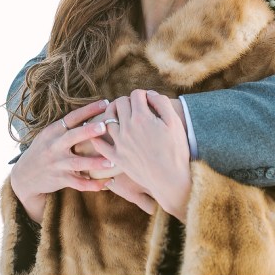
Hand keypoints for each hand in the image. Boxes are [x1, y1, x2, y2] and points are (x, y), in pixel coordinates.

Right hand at [10, 100, 116, 222]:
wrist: (25, 175)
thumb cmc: (43, 151)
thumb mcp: (49, 135)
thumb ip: (66, 127)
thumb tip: (91, 113)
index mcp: (53, 131)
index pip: (71, 117)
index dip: (88, 109)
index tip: (105, 103)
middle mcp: (54, 146)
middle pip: (72, 137)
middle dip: (88, 131)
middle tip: (104, 126)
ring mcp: (57, 164)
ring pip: (77, 163)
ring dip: (95, 163)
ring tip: (111, 162)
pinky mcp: (60, 180)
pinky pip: (79, 183)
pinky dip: (93, 185)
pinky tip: (108, 182)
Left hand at [91, 90, 191, 221]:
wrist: (171, 180)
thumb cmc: (176, 151)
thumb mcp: (174, 122)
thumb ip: (162, 102)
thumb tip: (149, 94)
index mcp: (142, 117)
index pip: (136, 94)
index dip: (143, 95)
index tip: (148, 101)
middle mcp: (127, 128)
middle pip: (120, 103)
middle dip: (128, 101)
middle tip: (135, 107)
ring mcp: (119, 143)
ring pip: (107, 119)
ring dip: (112, 113)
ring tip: (119, 115)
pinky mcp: (116, 157)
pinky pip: (100, 144)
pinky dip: (97, 136)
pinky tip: (100, 132)